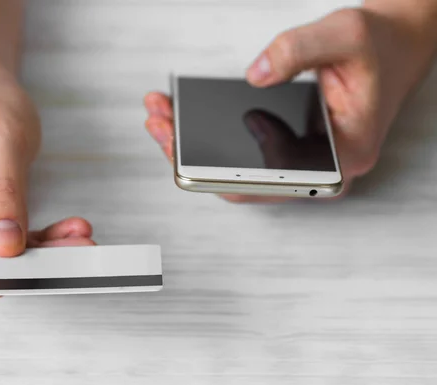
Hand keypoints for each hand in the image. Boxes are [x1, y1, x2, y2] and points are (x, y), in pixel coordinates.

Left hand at [145, 8, 434, 201]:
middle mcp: (321, 170)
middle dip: (194, 158)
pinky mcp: (287, 149)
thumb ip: (298, 50)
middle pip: (246, 182)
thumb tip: (253, 75)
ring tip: (160, 117)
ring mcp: (302, 162)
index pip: (274, 183)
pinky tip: (181, 118)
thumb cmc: (377, 48)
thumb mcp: (344, 34)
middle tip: (159, 125)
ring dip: (194, 149)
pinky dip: (209, 140)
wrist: (392, 47)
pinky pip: (242, 156)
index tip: (186, 152)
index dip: (224, 174)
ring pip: (239, 172)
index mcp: (344, 156)